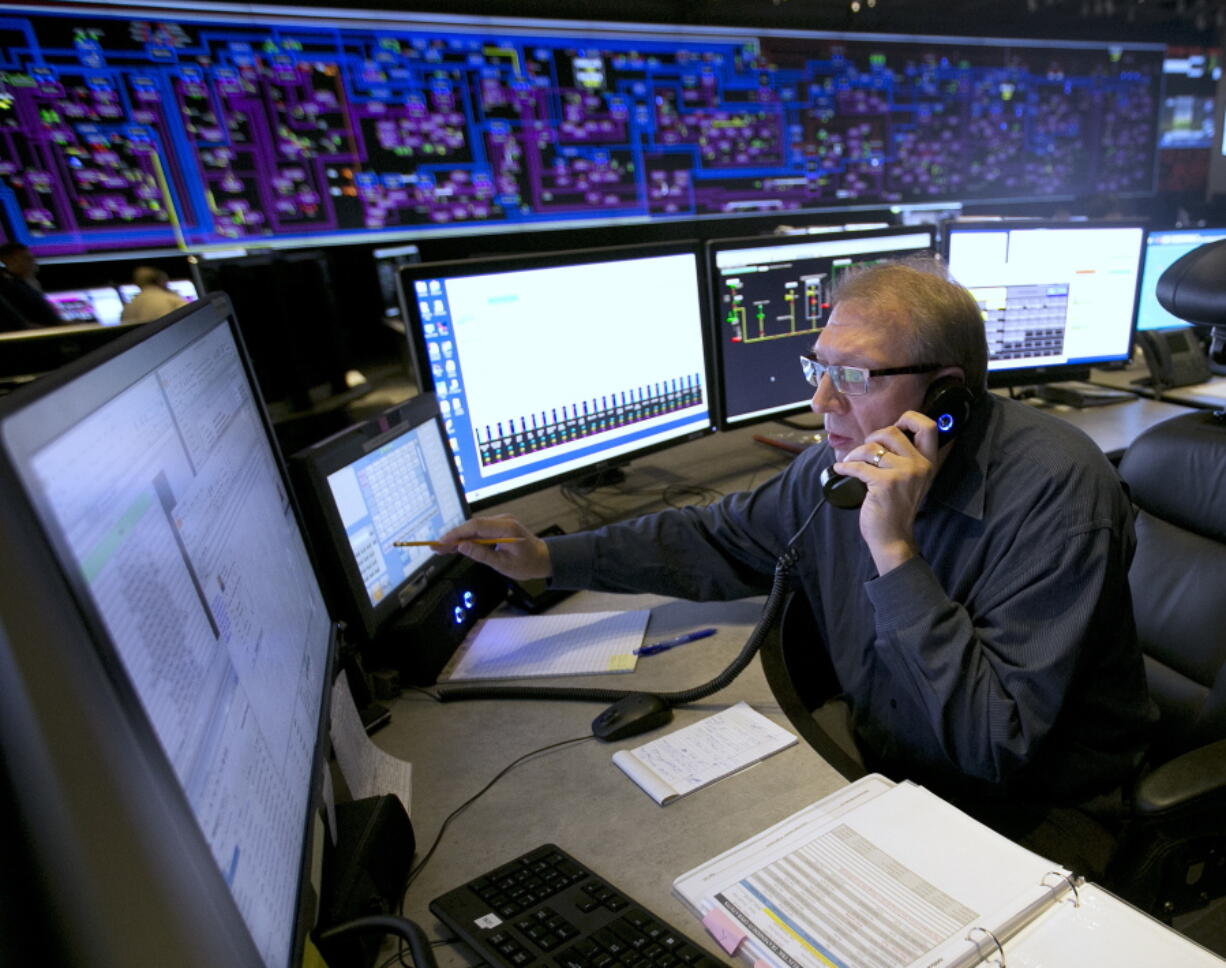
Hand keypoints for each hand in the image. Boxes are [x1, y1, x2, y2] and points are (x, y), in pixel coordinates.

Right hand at [432, 515, 552, 580]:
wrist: (542, 559)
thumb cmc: (527, 563)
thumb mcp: (503, 564)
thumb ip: (481, 554)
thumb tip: (462, 547)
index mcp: (507, 528)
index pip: (476, 526)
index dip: (456, 533)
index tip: (442, 542)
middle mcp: (503, 520)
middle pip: (472, 525)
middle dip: (453, 536)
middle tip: (436, 547)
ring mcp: (501, 522)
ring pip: (473, 528)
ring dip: (458, 538)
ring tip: (441, 549)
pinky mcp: (498, 526)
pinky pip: (479, 530)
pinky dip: (467, 538)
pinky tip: (454, 546)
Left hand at [830, 410, 939, 574]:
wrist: (893, 537)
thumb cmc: (897, 508)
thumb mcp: (911, 480)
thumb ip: (906, 458)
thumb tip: (884, 435)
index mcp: (928, 462)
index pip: (929, 427)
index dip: (910, 418)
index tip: (895, 425)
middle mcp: (920, 465)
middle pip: (892, 431)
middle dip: (872, 437)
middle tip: (864, 451)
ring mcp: (903, 474)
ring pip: (871, 448)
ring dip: (854, 453)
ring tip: (849, 462)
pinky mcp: (884, 483)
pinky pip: (858, 465)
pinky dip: (845, 467)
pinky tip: (839, 470)